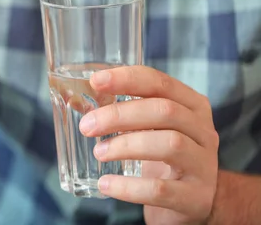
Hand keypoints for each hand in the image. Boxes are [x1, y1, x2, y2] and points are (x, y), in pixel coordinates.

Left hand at [79, 66, 219, 224]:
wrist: (194, 200)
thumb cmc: (163, 155)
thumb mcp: (151, 128)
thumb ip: (123, 112)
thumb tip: (75, 102)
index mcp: (192, 105)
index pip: (160, 83)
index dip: (127, 79)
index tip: (95, 81)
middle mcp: (204, 131)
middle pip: (164, 111)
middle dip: (119, 115)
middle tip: (87, 126)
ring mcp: (203, 165)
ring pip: (169, 145)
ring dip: (126, 146)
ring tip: (99, 152)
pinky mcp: (196, 197)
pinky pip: (161, 190)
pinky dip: (129, 187)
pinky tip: (106, 184)